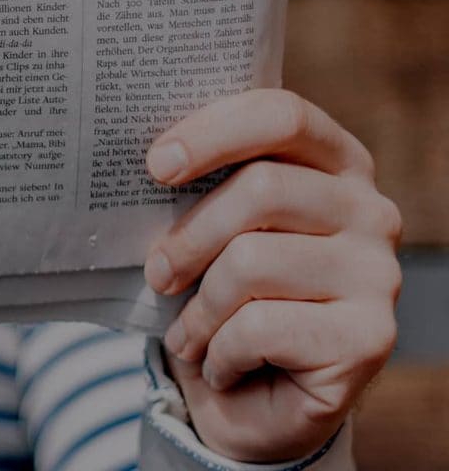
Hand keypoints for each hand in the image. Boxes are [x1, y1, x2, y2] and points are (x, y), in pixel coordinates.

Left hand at [144, 89, 400, 461]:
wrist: (252, 409)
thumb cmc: (222, 304)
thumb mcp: (205, 238)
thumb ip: (196, 191)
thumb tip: (146, 160)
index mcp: (334, 166)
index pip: (282, 116)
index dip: (214, 133)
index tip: (156, 165)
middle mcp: (370, 212)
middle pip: (263, 188)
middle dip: (188, 237)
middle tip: (156, 275)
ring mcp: (378, 274)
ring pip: (252, 261)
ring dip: (199, 310)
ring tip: (189, 336)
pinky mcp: (369, 337)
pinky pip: (260, 326)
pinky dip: (219, 353)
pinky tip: (223, 367)